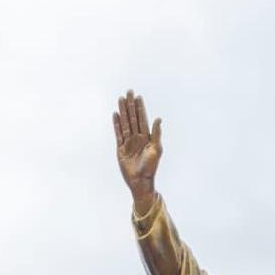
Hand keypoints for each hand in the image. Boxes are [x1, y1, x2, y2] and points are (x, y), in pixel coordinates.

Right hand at [113, 90, 162, 208]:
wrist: (140, 181)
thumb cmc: (150, 167)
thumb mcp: (156, 149)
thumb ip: (156, 133)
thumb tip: (159, 118)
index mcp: (146, 137)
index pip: (142, 119)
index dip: (140, 108)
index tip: (138, 97)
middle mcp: (137, 138)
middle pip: (133, 118)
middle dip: (130, 105)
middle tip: (129, 92)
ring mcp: (128, 142)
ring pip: (125, 123)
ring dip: (123, 111)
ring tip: (121, 99)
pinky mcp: (121, 149)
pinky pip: (118, 134)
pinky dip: (116, 124)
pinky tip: (116, 115)